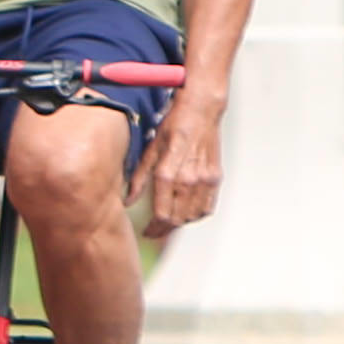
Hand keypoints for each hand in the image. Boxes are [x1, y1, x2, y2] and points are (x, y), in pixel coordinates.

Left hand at [131, 92, 223, 231]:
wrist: (200, 112)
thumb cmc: (174, 126)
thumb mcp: (150, 150)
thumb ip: (139, 178)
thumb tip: (128, 200)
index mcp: (168, 173)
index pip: (162, 214)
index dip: (154, 229)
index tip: (147, 232)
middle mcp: (188, 180)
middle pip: (178, 219)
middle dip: (165, 230)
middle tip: (156, 231)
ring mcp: (204, 180)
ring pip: (193, 216)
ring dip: (180, 223)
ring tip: (170, 222)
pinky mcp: (215, 177)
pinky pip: (207, 206)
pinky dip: (197, 214)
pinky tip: (188, 212)